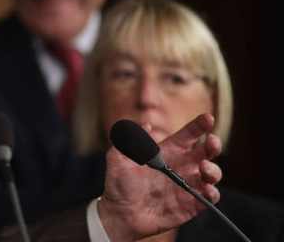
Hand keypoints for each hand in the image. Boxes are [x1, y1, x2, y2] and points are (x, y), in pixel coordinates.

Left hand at [98, 113, 222, 239]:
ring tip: (204, 168)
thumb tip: (145, 125)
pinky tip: (206, 189)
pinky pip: (209, 198)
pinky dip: (212, 193)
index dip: (199, 125)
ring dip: (213, 169)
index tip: (208, 118)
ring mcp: (188, 185)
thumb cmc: (119, 184)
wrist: (120, 214)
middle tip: (212, 141)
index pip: (188, 135)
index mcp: (168, 152)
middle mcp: (181, 166)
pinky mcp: (191, 204)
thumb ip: (129, 141)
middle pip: (206, 152)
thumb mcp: (118, 159)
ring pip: (212, 174)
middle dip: (214, 144)